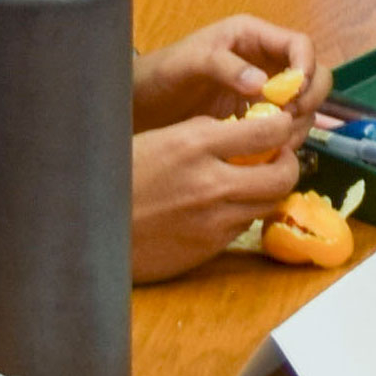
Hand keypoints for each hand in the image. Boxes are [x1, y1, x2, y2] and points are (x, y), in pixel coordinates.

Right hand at [131, 107, 306, 279]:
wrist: (89, 228)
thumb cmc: (119, 176)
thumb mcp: (160, 138)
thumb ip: (203, 134)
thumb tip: (243, 130)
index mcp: (196, 144)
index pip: (269, 132)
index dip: (280, 128)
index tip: (276, 127)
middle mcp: (213, 183)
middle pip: (283, 174)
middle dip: (287, 164)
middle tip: (277, 158)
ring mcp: (214, 219)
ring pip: (269, 203)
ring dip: (267, 190)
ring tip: (251, 181)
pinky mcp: (210, 247)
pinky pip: (244, 225)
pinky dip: (243, 213)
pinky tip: (224, 206)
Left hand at [137, 15, 312, 128]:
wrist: (142, 102)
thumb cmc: (162, 72)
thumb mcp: (191, 62)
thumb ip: (225, 67)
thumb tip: (263, 85)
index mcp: (253, 36)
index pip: (300, 44)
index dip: (306, 66)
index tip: (295, 93)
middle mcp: (265, 60)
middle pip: (313, 74)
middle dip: (309, 97)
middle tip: (289, 118)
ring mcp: (264, 89)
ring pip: (303, 103)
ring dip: (299, 121)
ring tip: (278, 140)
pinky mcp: (256, 115)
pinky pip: (284, 125)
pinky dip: (284, 137)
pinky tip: (269, 149)